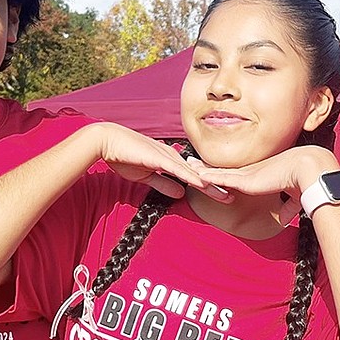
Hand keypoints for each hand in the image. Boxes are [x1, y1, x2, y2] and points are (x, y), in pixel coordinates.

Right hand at [92, 124, 229, 201]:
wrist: (108, 142)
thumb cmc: (124, 157)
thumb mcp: (147, 177)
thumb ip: (164, 184)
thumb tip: (180, 194)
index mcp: (171, 161)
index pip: (193, 177)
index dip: (208, 187)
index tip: (221, 196)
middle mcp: (173, 157)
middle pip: (198, 175)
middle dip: (216, 186)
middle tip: (232, 197)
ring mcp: (167, 156)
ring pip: (193, 174)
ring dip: (209, 185)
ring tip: (225, 195)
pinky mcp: (158, 158)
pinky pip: (178, 170)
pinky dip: (191, 178)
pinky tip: (203, 185)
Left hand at [194, 145, 337, 224]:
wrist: (309, 171)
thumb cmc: (305, 182)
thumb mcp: (293, 197)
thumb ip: (287, 207)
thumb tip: (286, 220)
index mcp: (263, 174)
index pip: (239, 173)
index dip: (227, 172)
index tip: (218, 170)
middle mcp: (252, 171)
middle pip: (225, 169)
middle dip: (209, 166)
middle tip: (194, 162)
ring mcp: (247, 174)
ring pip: (219, 171)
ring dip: (203, 169)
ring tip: (188, 165)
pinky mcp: (245, 179)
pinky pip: (221, 177)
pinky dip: (207, 176)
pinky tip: (194, 174)